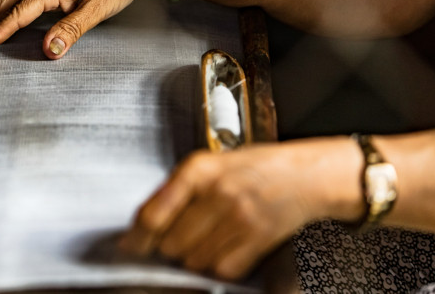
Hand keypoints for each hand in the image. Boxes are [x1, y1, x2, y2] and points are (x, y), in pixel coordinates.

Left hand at [118, 138, 363, 279]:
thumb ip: (176, 189)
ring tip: (207, 239)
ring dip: (194, 258)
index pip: (153, 214)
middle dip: (170, 247)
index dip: (137, 238)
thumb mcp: (210, 165)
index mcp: (197, 170)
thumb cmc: (255, 167)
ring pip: (194, 260)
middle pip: (171, 243)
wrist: (304, 174)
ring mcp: (238, 217)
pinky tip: (224, 248)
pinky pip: (222, 269)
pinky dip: (219, 266)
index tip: (130, 247)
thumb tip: (143, 223)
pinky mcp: (257, 238)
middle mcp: (216, 192)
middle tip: (179, 239)